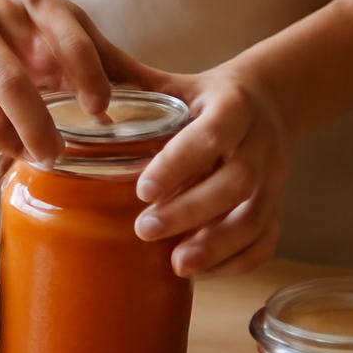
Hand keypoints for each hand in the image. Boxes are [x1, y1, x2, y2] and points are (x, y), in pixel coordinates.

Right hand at [0, 0, 159, 163]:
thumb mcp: (63, 28)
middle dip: (40, 129)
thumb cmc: (24, 30)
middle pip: (14, 85)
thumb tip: (160, 102)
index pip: (69, 39)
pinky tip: (3, 141)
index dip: (89, 78)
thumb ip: (104, 59)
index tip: (102, 111)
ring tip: (35, 154)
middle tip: (58, 156)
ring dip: (14, 145)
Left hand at [133, 65, 292, 278]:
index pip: (212, 134)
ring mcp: (273, 177)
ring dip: (217, 245)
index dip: (180, 163)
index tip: (143, 189)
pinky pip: (266, 240)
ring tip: (177, 265)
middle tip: (145, 229)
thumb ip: (130, 83)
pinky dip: (237, 261)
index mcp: (233, 105)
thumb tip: (76, 82)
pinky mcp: (275, 205)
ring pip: (255, 217)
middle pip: (237, 181)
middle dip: (191, 210)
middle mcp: (260, 142)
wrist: (266, 101)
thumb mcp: (173, 83)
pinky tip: (202, 271)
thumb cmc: (204, 97)